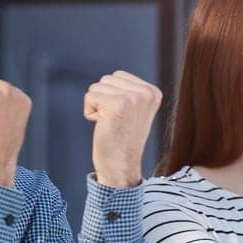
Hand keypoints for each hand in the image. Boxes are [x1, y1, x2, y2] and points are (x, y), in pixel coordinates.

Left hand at [84, 70, 162, 187]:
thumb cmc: (123, 140)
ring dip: (97, 106)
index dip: (113, 96)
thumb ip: (130, 91)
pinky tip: (103, 126)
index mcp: (153, 92)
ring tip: (110, 123)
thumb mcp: (135, 110)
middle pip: (107, 79)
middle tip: (115, 121)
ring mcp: (132, 98)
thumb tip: (112, 79)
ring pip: (97, 87)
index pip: (118, 76)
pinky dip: (90, 113)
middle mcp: (146, 93)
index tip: (124, 116)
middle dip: (104, 99)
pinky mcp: (117, 104)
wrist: (122, 165)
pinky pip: (89, 97)